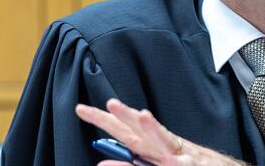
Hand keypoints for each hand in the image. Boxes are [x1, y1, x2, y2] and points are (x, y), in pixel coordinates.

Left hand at [76, 99, 244, 165]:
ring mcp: (182, 157)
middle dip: (125, 118)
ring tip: (142, 116)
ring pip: (165, 144)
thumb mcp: (157, 164)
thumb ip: (131, 165)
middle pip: (141, 132)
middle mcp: (166, 148)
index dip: (105, 120)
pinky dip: (176, 163)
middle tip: (108, 105)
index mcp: (155, 147)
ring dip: (154, 130)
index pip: (126, 131)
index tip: (83, 110)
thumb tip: (102, 161)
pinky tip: (170, 159)